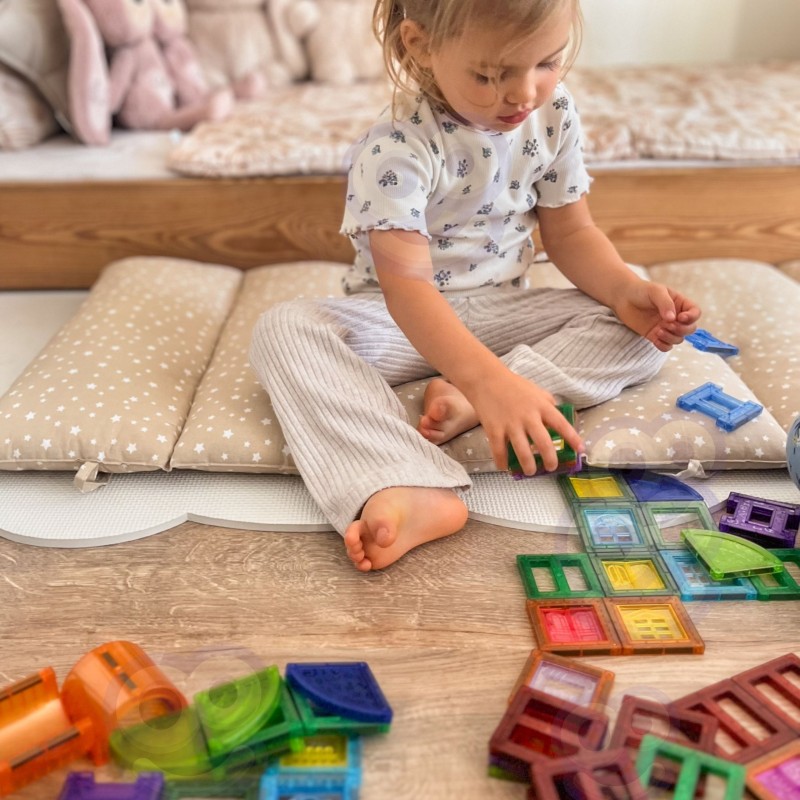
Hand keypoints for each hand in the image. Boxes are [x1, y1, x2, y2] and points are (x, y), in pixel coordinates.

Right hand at [463, 367, 583, 475]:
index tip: (580, 450)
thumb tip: (559, 416)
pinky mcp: (494, 430)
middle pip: (543, 444)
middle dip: (550, 460)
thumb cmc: (513, 385)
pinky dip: (502, 462)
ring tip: (531, 471)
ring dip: (529, 466)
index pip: (561, 424)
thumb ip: (548, 404)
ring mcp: (510, 424)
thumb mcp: (537, 391)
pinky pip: (499, 451)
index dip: (573, 438)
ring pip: (522, 452)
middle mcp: (528, 417)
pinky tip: (505, 467)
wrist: (486, 379)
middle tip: (551, 467)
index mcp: (541, 406)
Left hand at [613, 280, 700, 351]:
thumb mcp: (656, 291)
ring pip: (678, 339)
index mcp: (680, 304)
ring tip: (658, 331)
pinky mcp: (654, 335)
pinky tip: (655, 339)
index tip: (680, 317)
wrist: (623, 297)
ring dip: (671, 338)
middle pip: (690, 329)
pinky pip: (666, 346)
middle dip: (682, 330)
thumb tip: (672, 318)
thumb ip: (665, 304)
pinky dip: (663, 346)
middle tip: (667, 325)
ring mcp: (665, 327)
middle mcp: (675, 317)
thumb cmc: (641, 290)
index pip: (695, 313)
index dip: (692, 317)